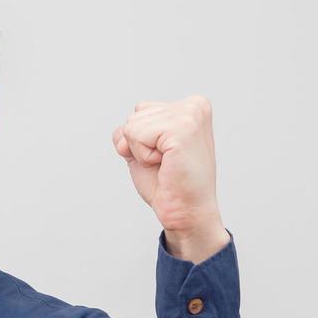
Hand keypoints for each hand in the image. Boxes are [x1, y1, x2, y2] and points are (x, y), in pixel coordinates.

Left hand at [111, 95, 224, 241]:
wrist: (186, 211)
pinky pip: (135, 135)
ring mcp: (190, 115)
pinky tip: (165, 165)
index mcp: (191, 107)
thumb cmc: (168, 184)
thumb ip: (133, 129)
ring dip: (141, 152)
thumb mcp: (145, 148)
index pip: (140, 111)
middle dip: (139, 146)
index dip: (140, 140)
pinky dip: (142, 156)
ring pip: (131, 126)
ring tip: (166, 164)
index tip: (165, 157)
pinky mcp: (182, 128)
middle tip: (165, 164)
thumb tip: (124, 133)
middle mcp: (194, 105)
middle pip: (134, 116)